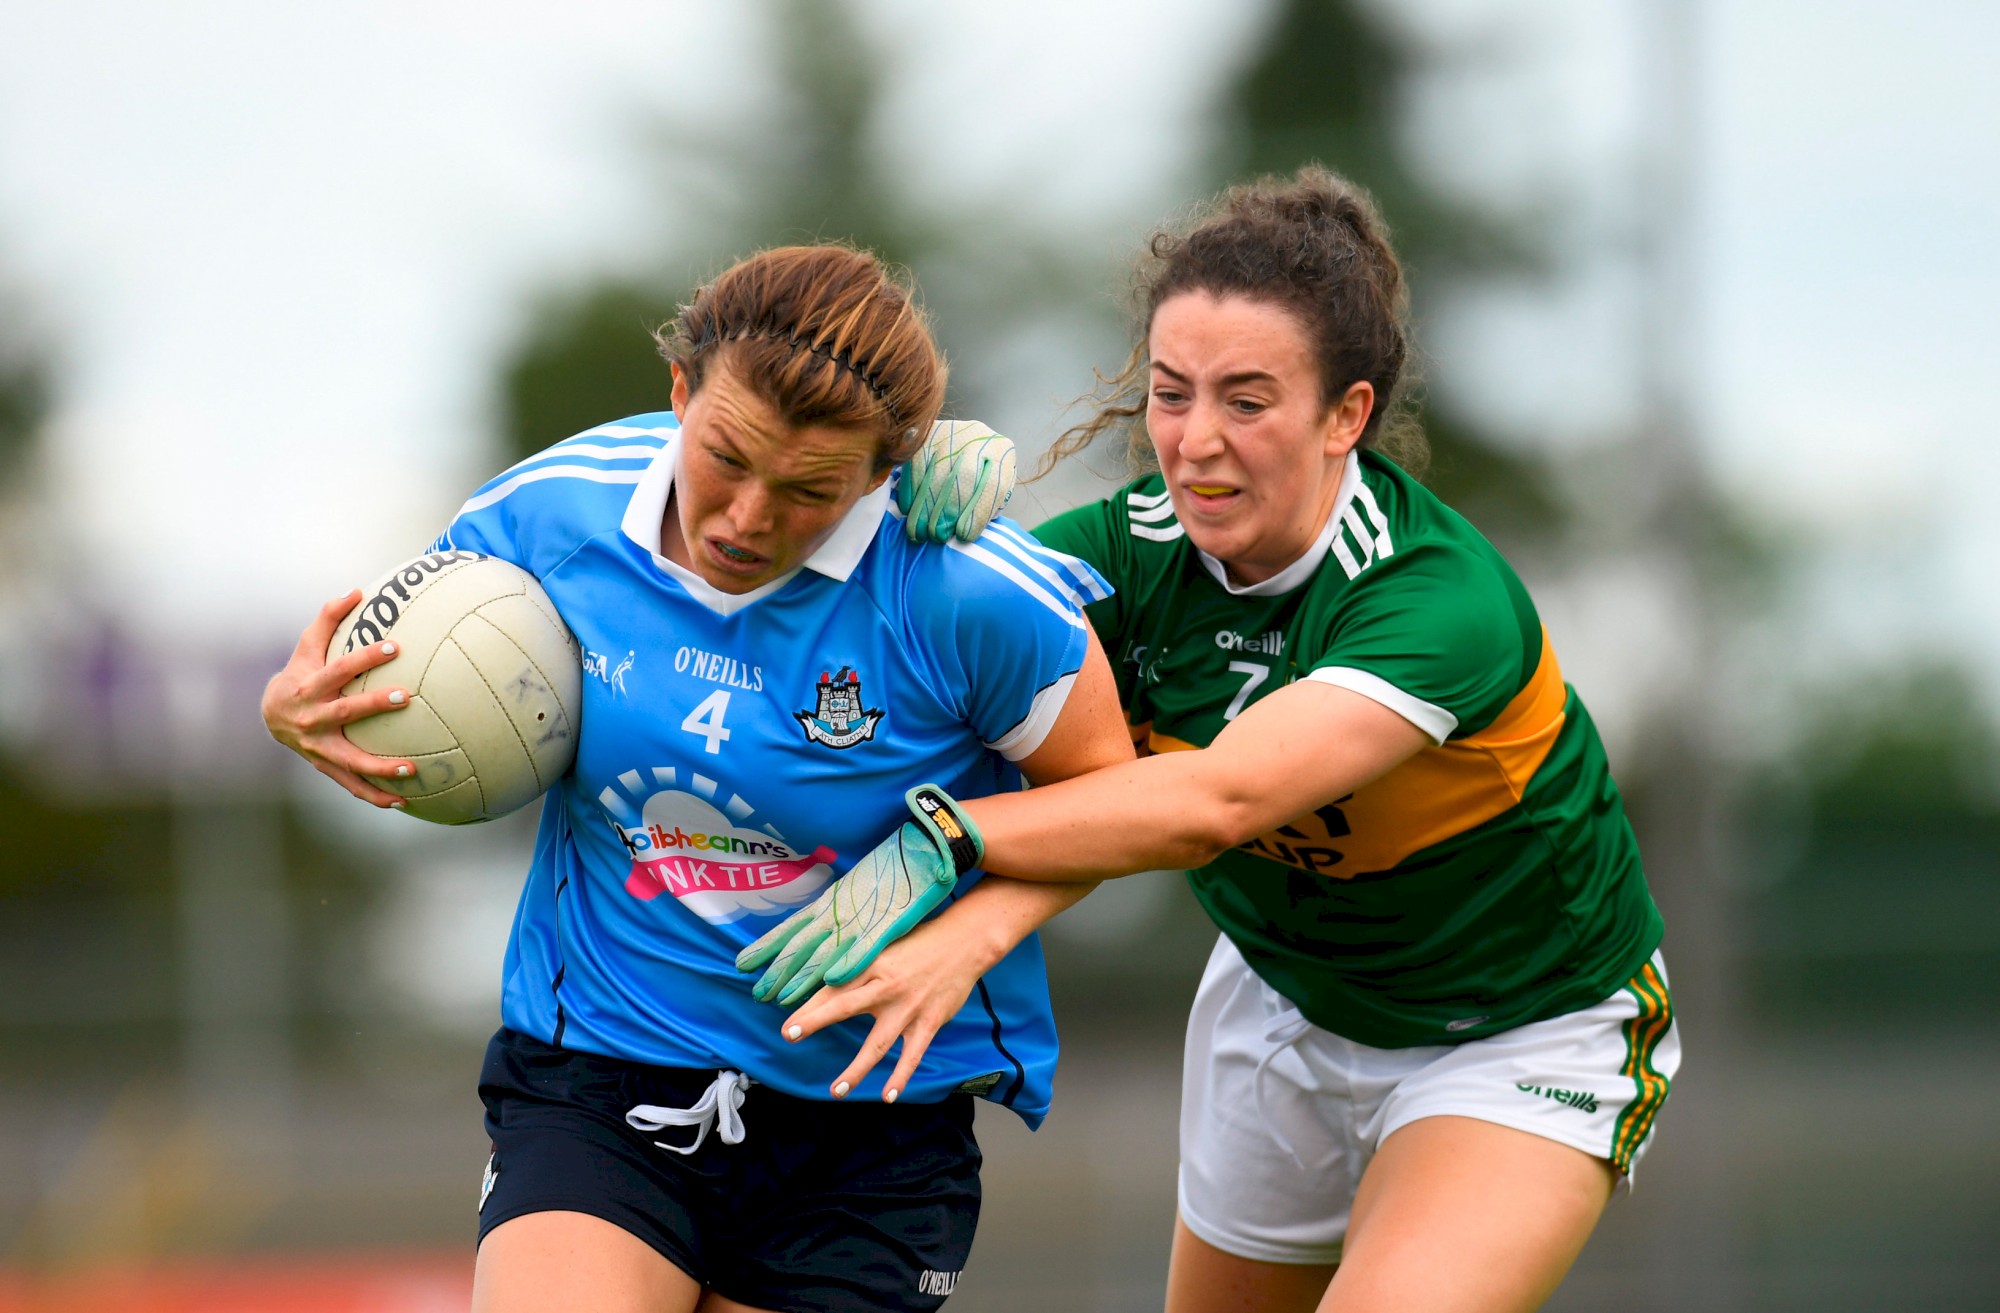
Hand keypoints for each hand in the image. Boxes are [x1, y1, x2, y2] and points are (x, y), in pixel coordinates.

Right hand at [261, 590, 415, 806]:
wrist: (272, 717)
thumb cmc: (299, 674)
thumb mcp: (306, 647)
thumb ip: (328, 618)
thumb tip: (357, 589)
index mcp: (309, 687)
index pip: (340, 669)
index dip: (365, 657)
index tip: (394, 646)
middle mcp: (312, 719)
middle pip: (345, 712)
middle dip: (374, 705)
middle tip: (407, 697)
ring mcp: (318, 748)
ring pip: (350, 761)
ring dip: (380, 767)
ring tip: (412, 769)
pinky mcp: (326, 767)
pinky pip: (352, 785)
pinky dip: (375, 796)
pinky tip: (405, 801)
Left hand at [737, 785, 983, 1005]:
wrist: (924, 845)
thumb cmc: (892, 866)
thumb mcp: (855, 886)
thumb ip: (838, 906)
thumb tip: (820, 921)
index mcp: (830, 900)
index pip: (790, 927)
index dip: (767, 946)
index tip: (743, 962)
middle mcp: (838, 910)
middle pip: (800, 945)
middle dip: (779, 971)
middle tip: (757, 994)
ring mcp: (860, 917)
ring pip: (825, 952)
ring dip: (803, 977)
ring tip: (781, 999)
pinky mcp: (886, 923)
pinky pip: (864, 948)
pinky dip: (847, 964)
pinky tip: (832, 981)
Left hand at [779, 916, 991, 1102]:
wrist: (964, 943)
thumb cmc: (922, 942)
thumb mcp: (886, 946)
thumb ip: (862, 965)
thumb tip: (831, 981)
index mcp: (873, 966)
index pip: (834, 986)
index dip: (809, 1003)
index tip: (787, 1020)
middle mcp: (886, 987)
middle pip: (845, 1006)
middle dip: (816, 1020)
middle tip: (790, 1035)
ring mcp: (908, 1008)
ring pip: (877, 1043)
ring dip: (856, 1069)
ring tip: (836, 1091)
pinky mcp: (928, 1022)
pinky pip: (911, 1055)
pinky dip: (900, 1076)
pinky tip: (888, 1097)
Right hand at [896, 419, 1015, 542]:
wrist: (970, 442)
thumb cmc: (982, 477)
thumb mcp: (992, 490)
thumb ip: (986, 506)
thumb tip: (965, 529)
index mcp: (1001, 452)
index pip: (992, 484)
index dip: (976, 513)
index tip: (963, 536)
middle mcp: (978, 436)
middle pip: (965, 475)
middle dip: (948, 510)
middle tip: (937, 535)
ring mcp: (951, 432)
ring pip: (937, 470)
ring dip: (925, 504)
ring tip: (920, 530)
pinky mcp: (928, 434)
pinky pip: (915, 462)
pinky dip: (910, 489)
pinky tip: (908, 509)